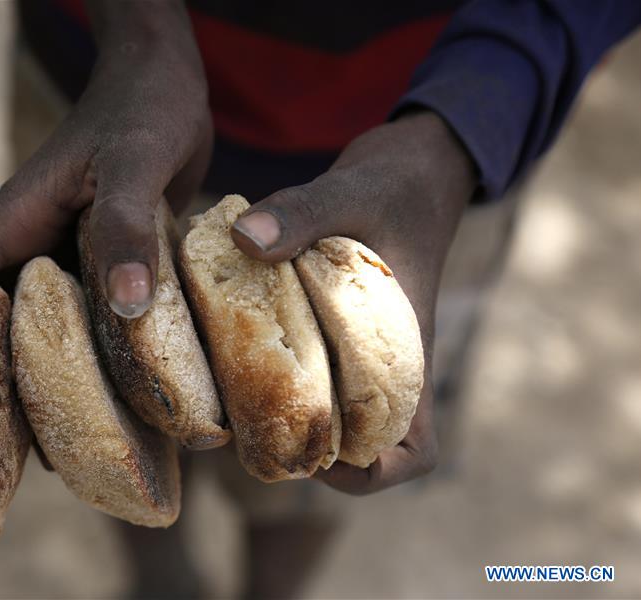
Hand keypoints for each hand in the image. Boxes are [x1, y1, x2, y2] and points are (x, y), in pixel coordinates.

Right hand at [0, 0, 211, 373]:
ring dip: (31, 381)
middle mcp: (28, 245)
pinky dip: (85, 360)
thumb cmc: (145, 108)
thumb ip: (125, 225)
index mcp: (12, 222)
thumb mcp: (136, 162)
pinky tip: (112, 400)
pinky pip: (80, 322)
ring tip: (51, 448)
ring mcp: (61, 257)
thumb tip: (127, 305)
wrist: (167, 84)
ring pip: (30, 330)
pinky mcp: (97, 264)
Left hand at [230, 110, 476, 493]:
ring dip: (284, 413)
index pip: (413, 454)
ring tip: (227, 389)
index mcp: (406, 356)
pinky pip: (308, 369)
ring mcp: (358, 351)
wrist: (412, 163)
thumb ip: (303, 213)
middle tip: (247, 423)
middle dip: (303, 452)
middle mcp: (383, 367)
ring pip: (326, 412)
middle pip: (354, 449)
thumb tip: (242, 241)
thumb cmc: (398, 184)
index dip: (368, 475)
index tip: (317, 455)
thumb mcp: (353, 190)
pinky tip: (228, 339)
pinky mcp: (334, 328)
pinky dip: (275, 369)